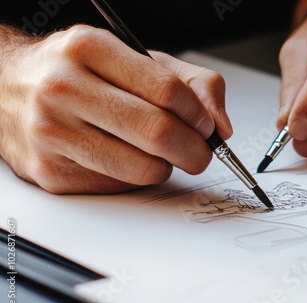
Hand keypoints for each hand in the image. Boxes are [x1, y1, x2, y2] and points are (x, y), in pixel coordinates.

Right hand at [0, 25, 231, 193]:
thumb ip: (191, 84)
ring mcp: (51, 132)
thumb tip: (220, 126)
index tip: (207, 127)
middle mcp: (63, 88)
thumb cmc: (81, 73)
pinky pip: (118, 185)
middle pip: (156, 132)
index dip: (199, 116)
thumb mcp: (135, 60)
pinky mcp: (49, 171)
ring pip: (141, 168)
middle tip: (200, 153)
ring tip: (161, 154)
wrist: (7, 88)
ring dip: (166, 167)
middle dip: (195, 151)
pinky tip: (124, 158)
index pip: (167, 91)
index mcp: (90, 49)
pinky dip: (135, 177)